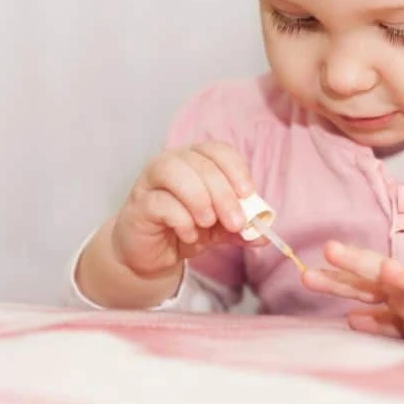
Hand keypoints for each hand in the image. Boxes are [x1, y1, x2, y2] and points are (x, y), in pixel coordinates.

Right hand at [111, 141, 263, 278]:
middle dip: (224, 194)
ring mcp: (151, 181)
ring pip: (174, 171)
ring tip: (208, 223)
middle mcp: (173, 162)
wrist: (152, 253)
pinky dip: (181, 218)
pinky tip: (189, 233)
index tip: (248, 195)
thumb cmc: (187, 229)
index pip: (219, 150)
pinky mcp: (139, 203)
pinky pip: (160, 202)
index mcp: (197, 160)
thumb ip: (242, 229)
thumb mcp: (221, 229)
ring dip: (199, 198)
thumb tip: (264, 236)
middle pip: (201, 164)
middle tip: (236, 222)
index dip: (236, 170)